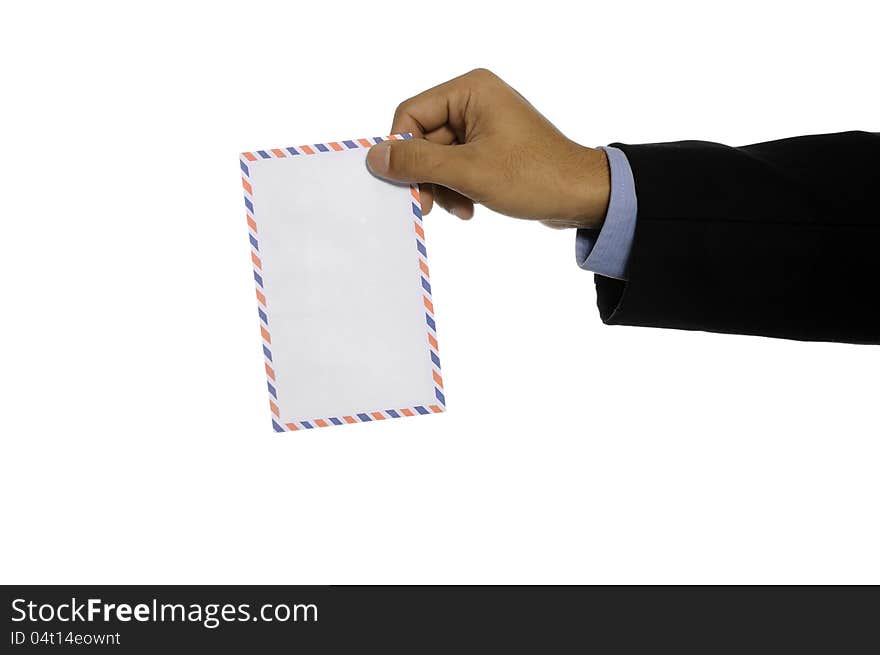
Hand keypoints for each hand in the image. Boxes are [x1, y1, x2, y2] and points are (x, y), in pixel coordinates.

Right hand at [366, 68, 609, 228]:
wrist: (582, 196)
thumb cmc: (533, 177)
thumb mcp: (468, 171)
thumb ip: (418, 162)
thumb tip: (375, 156)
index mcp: (471, 90)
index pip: (411, 114)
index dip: (403, 151)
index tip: (405, 185)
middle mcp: (475, 100)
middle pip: (423, 138)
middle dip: (427, 175)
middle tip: (428, 206)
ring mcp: (484, 124)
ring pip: (438, 157)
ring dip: (443, 187)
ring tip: (458, 209)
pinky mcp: (491, 147)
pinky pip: (457, 166)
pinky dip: (457, 189)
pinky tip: (468, 208)